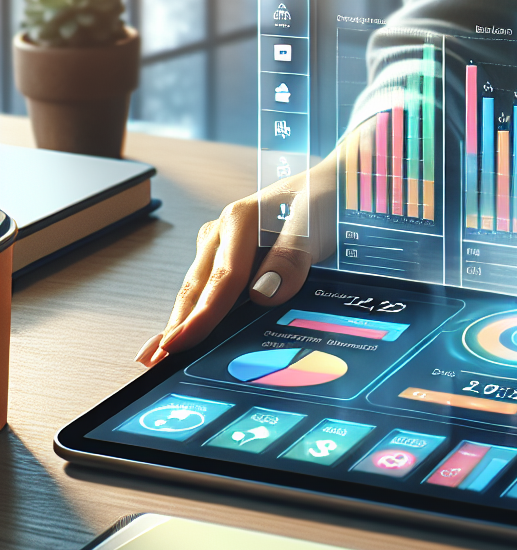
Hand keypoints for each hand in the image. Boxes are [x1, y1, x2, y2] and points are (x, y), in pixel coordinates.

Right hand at [135, 147, 340, 365]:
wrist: (330, 186)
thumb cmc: (321, 202)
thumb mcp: (314, 224)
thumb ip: (291, 257)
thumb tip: (263, 293)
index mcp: (239, 221)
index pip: (222, 279)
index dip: (202, 316)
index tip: (181, 343)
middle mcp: (222, 233)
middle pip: (198, 288)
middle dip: (176, 327)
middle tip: (156, 363)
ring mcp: (220, 245)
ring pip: (196, 290)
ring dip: (177, 323)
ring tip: (154, 357)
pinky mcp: (227, 257)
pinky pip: (208, 289)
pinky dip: (192, 313)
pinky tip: (177, 335)